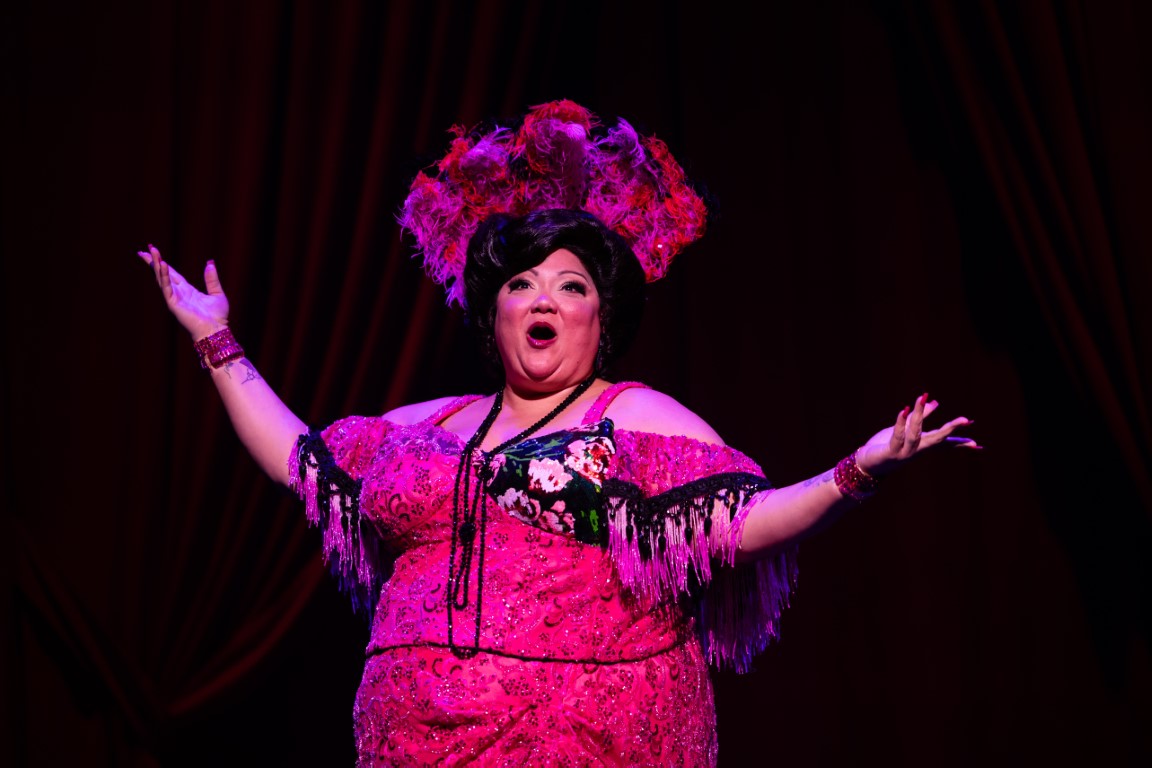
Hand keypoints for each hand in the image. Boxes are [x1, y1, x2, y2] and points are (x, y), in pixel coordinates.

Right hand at [137, 244, 229, 339]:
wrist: (216, 330)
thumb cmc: (217, 316)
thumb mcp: (217, 293)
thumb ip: (212, 279)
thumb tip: (210, 263)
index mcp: (187, 290)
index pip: (172, 274)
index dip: (164, 263)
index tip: (154, 252)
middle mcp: (179, 293)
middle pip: (163, 274)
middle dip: (153, 262)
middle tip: (143, 250)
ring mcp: (175, 298)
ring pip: (162, 278)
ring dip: (157, 265)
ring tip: (151, 252)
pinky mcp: (173, 304)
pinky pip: (167, 287)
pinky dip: (164, 276)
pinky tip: (162, 265)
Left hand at [855, 393, 979, 475]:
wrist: (867, 464)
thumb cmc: (887, 445)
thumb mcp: (905, 428)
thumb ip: (921, 416)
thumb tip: (934, 401)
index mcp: (923, 444)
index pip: (945, 443)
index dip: (960, 443)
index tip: (978, 445)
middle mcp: (917, 450)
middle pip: (937, 439)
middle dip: (950, 429)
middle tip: (966, 420)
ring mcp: (905, 452)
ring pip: (915, 434)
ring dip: (919, 416)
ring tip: (921, 398)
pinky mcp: (891, 452)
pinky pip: (897, 436)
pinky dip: (901, 422)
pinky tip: (904, 410)